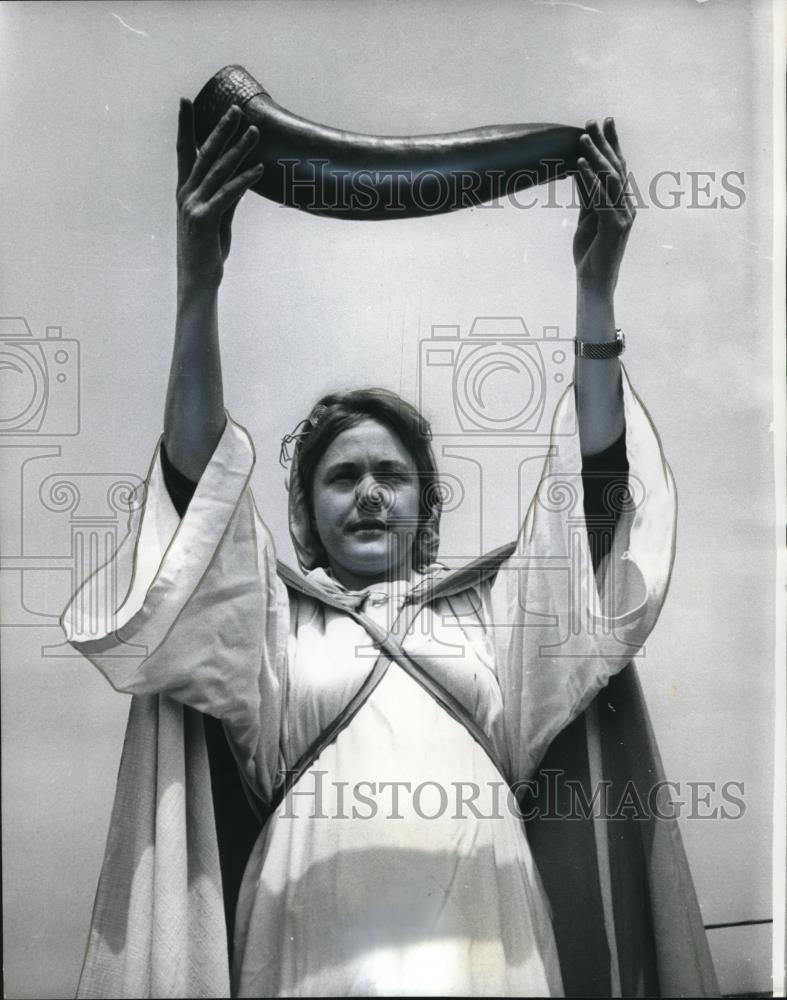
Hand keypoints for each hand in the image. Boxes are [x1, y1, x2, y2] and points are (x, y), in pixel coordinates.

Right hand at [176, 98, 262, 286]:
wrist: (197, 281)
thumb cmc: (208, 251)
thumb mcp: (220, 220)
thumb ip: (229, 198)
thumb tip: (244, 178)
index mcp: (186, 192)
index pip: (185, 152)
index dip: (186, 126)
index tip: (186, 101)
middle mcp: (186, 195)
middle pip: (204, 154)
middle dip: (220, 129)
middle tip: (236, 109)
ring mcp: (193, 206)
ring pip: (218, 170)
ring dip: (239, 149)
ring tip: (255, 131)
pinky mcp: (204, 220)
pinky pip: (228, 195)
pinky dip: (244, 180)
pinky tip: (259, 169)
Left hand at [572, 118, 634, 295]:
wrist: (594, 281)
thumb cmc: (591, 252)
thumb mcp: (587, 218)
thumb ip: (588, 195)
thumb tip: (579, 169)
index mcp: (621, 203)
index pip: (617, 167)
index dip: (612, 144)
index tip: (603, 123)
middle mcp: (626, 206)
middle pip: (616, 167)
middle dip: (606, 142)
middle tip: (593, 120)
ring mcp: (623, 215)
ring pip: (609, 178)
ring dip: (595, 155)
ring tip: (582, 138)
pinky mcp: (614, 226)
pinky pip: (601, 197)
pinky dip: (589, 179)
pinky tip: (578, 165)